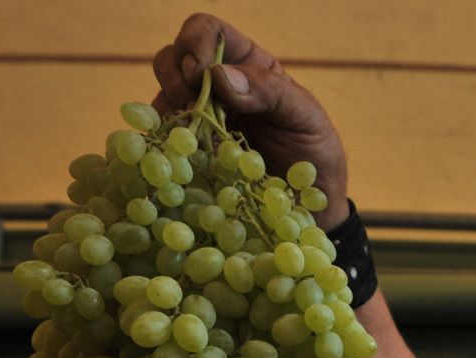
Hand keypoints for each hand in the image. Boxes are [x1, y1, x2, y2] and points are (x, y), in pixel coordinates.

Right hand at [152, 14, 350, 229]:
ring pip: (161, 92)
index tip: (200, 75)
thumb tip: (219, 76)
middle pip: (173, 56)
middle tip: (192, 107)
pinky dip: (164, 139)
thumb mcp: (305, 117)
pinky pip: (161, 134)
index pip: (207, 30)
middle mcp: (218, 86)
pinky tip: (182, 153)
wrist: (309, 207)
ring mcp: (200, 117)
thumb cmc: (314, 155)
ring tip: (192, 134)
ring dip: (168, 108)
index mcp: (248, 65)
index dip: (196, 43)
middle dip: (176, 76)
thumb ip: (270, 91)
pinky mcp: (190, 150)